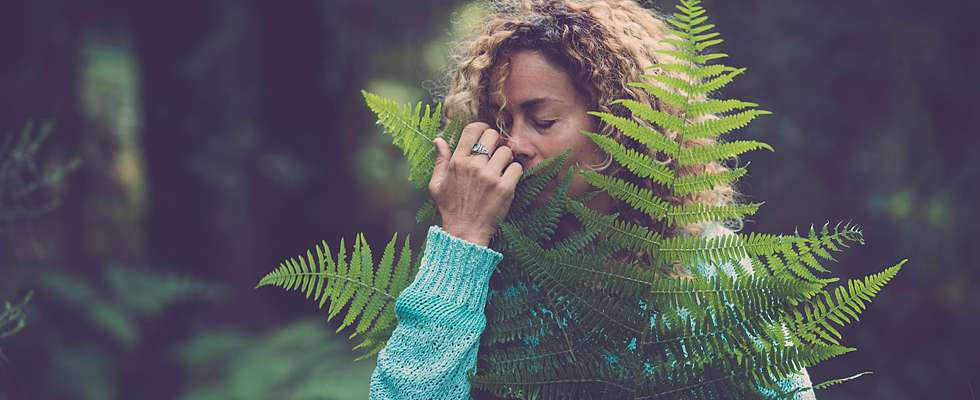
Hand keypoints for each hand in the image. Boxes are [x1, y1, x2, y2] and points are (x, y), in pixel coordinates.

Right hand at [428, 122, 523, 246]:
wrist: (465, 232)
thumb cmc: (451, 208)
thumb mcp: (437, 184)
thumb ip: (440, 160)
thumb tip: (438, 139)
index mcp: (457, 162)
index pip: (472, 130)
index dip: (482, 128)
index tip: (485, 134)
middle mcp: (473, 166)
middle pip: (492, 136)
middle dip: (496, 141)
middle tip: (496, 153)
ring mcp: (490, 176)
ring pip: (507, 151)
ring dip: (507, 158)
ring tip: (502, 168)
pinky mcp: (504, 188)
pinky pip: (517, 167)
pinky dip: (515, 172)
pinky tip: (508, 180)